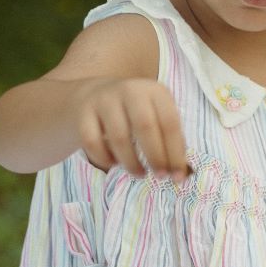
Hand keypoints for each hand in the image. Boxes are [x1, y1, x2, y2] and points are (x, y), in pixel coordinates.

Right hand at [76, 78, 190, 180]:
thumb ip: (169, 139)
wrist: (94, 95)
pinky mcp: (83, 113)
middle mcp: (130, 90)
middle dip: (155, 156)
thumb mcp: (156, 115)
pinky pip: (92, 142)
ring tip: (139, 173)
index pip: (170, 122)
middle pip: (145, 126)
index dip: (175, 152)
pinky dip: (104, 159)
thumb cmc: (135, 112)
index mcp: (155, 91)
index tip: (178, 176)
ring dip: (131, 162)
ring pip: (119, 137)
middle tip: (159, 176)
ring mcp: (104, 100)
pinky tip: (113, 163)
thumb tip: (182, 172)